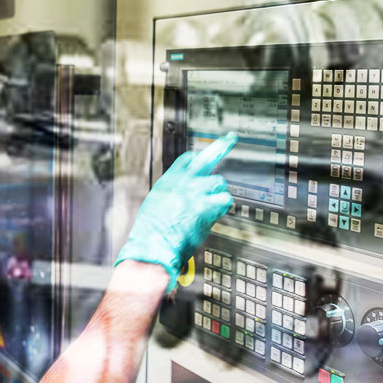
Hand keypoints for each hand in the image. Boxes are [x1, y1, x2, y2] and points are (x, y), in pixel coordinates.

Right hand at [115, 132, 237, 291]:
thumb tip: (181, 200)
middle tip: (230, 138)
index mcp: (168, 181)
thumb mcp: (155, 206)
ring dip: (217, 195)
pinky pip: (225, 200)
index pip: (187, 160)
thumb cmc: (151, 233)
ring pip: (218, 183)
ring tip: (209, 208)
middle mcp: (182, 182)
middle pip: (207, 157)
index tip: (205, 155)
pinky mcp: (206, 205)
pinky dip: (222, 208)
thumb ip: (172, 196)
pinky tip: (214, 215)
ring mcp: (195, 192)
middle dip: (221, 146)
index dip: (198, 158)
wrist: (152, 245)